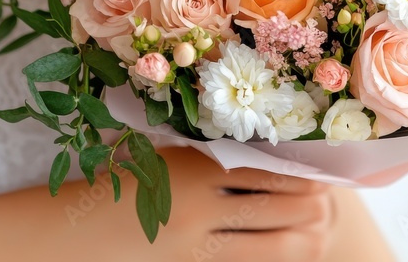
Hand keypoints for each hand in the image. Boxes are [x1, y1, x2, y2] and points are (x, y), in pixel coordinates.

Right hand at [143, 147, 340, 261]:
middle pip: (281, 206)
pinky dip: (273, 255)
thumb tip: (275, 156)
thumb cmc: (126, 183)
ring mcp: (198, 246)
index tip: (322, 171)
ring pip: (275, 246)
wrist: (80, 231)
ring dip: (302, 236)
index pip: (269, 169)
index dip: (303, 172)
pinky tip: (284, 247)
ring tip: (317, 228)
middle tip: (327, 200)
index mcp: (196, 168)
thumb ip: (214, 157)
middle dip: (312, 205)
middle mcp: (201, 207)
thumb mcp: (168, 158)